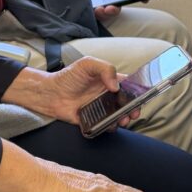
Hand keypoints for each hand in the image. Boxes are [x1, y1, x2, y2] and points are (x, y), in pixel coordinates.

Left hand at [1, 56, 139, 127]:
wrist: (50, 93)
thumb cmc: (68, 77)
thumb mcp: (87, 64)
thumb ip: (105, 69)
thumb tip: (116, 86)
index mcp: (108, 80)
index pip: (128, 85)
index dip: (137, 91)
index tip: (141, 97)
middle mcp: (107, 95)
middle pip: (126, 103)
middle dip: (133, 109)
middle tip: (133, 112)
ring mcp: (100, 108)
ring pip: (118, 116)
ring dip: (124, 119)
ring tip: (122, 120)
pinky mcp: (93, 120)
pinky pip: (105, 125)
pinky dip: (110, 127)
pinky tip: (110, 125)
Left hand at [64, 0, 135, 20]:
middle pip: (118, 6)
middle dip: (117, 9)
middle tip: (113, 7)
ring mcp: (98, 3)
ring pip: (107, 13)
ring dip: (106, 13)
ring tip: (101, 9)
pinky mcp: (89, 8)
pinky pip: (95, 15)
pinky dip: (96, 14)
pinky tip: (94, 9)